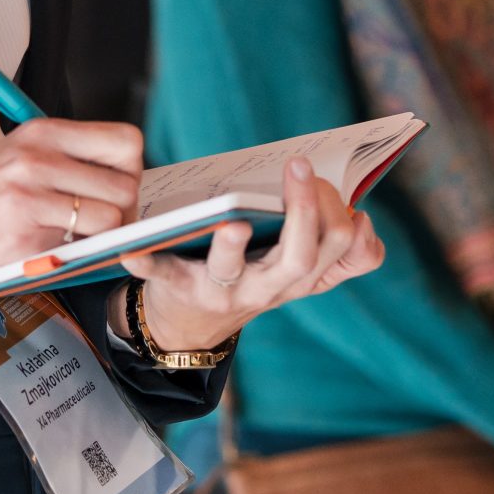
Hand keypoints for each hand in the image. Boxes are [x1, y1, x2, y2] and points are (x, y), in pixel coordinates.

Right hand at [0, 117, 145, 284]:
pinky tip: (58, 251)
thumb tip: (118, 178)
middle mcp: (38, 158)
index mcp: (40, 133)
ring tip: (81, 240)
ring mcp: (32, 198)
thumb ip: (63, 160)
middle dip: (125, 210)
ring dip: (106, 237)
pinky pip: (82, 248)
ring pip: (111, 219)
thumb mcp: (13, 156)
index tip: (118, 186)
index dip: (132, 169)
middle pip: (126, 184)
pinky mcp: (26, 237)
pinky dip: (80, 255)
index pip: (124, 141)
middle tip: (105, 222)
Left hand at [120, 157, 384, 352]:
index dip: (346, 219)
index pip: (342, 249)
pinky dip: (146, 263)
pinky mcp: (179, 288)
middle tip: (298, 168)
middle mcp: (268, 287)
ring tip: (232, 224)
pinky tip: (130, 250)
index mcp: (301, 276)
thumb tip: (362, 223)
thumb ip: (337, 251)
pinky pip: (164, 275)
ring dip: (233, 247)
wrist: (191, 325)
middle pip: (300, 256)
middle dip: (305, 212)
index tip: (343, 194)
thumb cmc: (251, 276)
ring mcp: (224, 290)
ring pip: (234, 269)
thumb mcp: (298, 272)